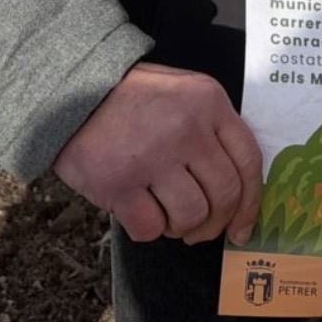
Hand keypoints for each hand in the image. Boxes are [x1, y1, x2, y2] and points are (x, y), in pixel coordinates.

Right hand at [53, 62, 264, 244]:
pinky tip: (137, 210)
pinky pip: (151, 228)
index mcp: (208, 101)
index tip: (243, 227)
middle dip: (215, 223)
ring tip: (164, 213)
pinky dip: (148, 229)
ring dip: (180, 227)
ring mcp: (153, 155)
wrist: (70, 92)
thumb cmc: (131, 98)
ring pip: (191, 216)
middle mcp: (186, 127)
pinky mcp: (119, 182)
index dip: (251, 203)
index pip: (249, 160)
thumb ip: (212, 129)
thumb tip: (237, 189)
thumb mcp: (183, 93)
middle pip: (225, 195)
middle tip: (199, 229)